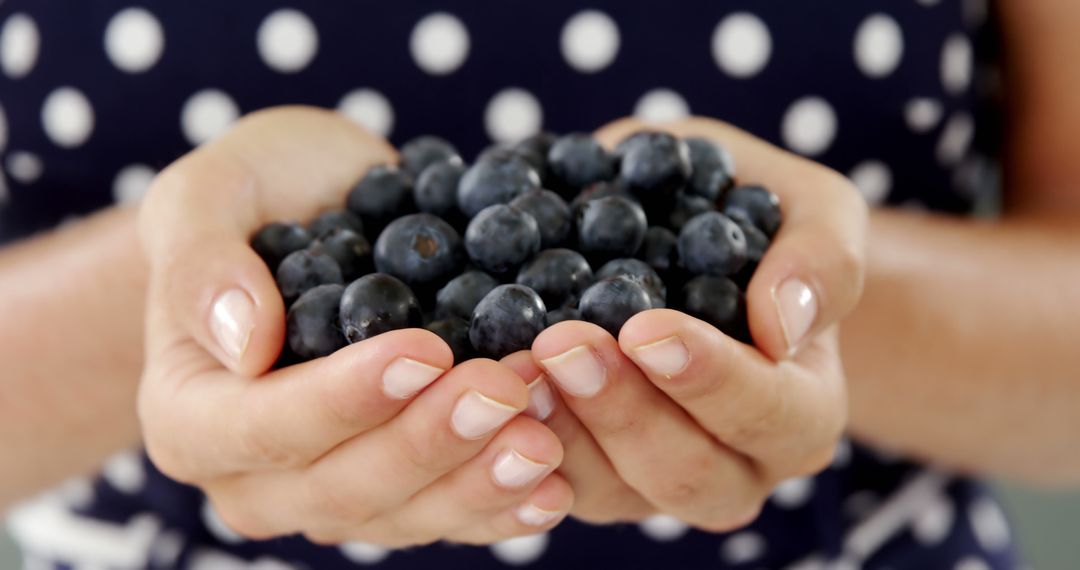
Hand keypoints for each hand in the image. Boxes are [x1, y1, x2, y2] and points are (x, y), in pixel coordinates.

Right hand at [136, 106, 571, 545]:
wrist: (320, 218)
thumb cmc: (260, 198)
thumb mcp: (212, 193)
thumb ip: (202, 261)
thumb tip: (242, 337)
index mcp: (191, 415)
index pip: (264, 427)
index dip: (345, 398)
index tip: (424, 349)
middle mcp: (256, 477)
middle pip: (342, 487)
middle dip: (430, 442)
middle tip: (505, 388)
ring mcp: (330, 493)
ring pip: (404, 515)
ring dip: (478, 480)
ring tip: (544, 436)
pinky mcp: (398, 491)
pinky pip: (446, 516)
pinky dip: (502, 506)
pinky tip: (555, 485)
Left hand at [510, 116, 866, 529]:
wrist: (703, 236)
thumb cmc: (764, 223)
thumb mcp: (814, 210)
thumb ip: (822, 257)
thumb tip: (785, 322)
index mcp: (802, 409)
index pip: (767, 413)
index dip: (708, 379)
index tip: (645, 328)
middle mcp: (739, 465)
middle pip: (687, 476)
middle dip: (622, 412)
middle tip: (562, 344)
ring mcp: (660, 479)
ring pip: (613, 493)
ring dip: (560, 432)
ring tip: (514, 365)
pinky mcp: (596, 474)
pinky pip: (556, 481)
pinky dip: (519, 439)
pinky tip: (489, 385)